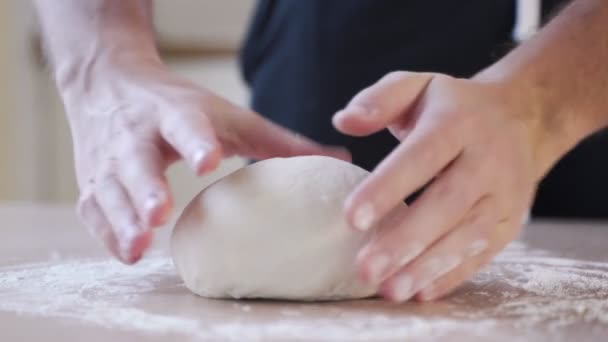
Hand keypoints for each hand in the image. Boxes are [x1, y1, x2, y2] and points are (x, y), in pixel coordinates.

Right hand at [64, 60, 348, 263]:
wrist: (108, 83)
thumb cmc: (177, 105)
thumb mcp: (228, 115)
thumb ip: (280, 142)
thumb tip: (341, 160)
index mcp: (175, 113)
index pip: (185, 125)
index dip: (196, 142)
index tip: (208, 161)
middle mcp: (137, 134)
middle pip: (137, 161)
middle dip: (145, 188)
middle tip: (159, 214)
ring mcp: (110, 159)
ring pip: (110, 190)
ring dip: (121, 218)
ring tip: (139, 246)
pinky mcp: (93, 180)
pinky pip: (95, 209)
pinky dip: (107, 232)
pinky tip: (127, 252)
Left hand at [333, 71, 558, 301]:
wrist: (522, 118)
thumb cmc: (454, 106)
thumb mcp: (419, 86)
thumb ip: (380, 99)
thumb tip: (343, 120)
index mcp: (459, 122)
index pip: (422, 156)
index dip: (388, 187)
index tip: (351, 218)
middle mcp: (487, 159)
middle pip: (446, 203)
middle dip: (405, 240)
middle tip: (365, 268)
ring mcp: (504, 194)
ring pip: (467, 235)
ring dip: (427, 266)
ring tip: (389, 289)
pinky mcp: (511, 221)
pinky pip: (483, 253)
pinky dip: (452, 275)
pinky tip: (420, 292)